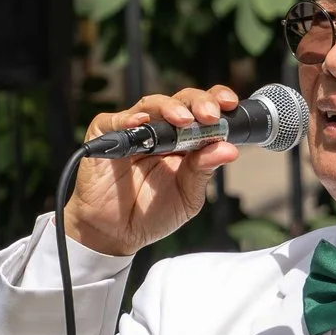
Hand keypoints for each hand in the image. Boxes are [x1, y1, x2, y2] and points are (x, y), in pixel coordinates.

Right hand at [64, 86, 242, 256]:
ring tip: (184, 120)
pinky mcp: (105, 135)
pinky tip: (141, 122)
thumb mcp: (187, 196)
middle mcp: (161, 131)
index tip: (230, 104)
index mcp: (185, 141)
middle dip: (198, 102)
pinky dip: (128, 119)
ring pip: (152, 105)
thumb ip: (203, 171)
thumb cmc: (151, 213)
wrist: (115, 232)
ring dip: (170, 108)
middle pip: (181, 102)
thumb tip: (229, 149)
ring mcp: (133, 130)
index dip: (216, 102)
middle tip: (210, 115)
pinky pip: (115, 121)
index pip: (203, 112)